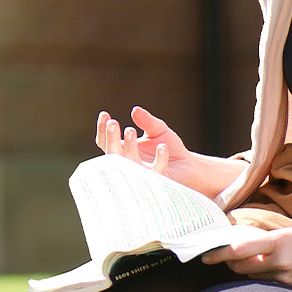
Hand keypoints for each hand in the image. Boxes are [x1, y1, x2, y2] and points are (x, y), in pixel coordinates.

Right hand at [95, 107, 211, 192]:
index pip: (106, 143)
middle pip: (112, 154)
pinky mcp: (158, 180)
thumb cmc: (170, 147)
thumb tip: (135, 110)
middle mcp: (129, 164)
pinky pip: (156, 171)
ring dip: (128, 147)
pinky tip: (163, 147)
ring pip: (129, 164)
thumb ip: (147, 121)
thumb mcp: (158, 129)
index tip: (105, 114)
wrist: (189, 165)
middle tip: (113, 123)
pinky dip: (159, 159)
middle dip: (111, 139)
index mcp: (124, 151)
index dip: (103, 130)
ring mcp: (142, 174)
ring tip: (130, 129)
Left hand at [200, 226, 291, 287]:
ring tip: (261, 265)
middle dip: (232, 266)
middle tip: (227, 261)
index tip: (205, 257)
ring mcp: (287, 277)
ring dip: (251, 273)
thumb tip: (238, 251)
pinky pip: (270, 287)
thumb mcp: (285, 236)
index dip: (219, 255)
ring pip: (255, 279)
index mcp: (276, 242)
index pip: (239, 249)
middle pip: (242, 268)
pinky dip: (267, 281)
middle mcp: (279, 260)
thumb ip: (263, 245)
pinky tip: (277, 274)